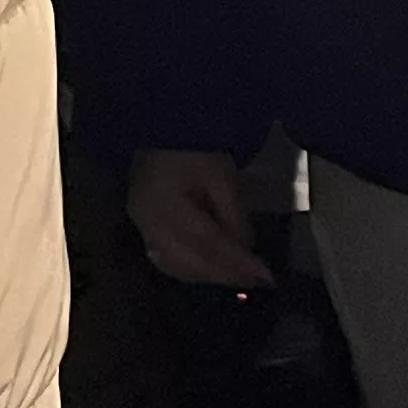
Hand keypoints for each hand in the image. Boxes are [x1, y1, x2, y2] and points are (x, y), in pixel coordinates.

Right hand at [126, 149, 268, 290]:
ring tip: (240, 278)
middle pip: (188, 262)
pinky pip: (167, 259)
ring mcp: (141, 227)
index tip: (266, 277)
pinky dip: (193, 267)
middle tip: (257, 282)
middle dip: (225, 275)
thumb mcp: (222, 175)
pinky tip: (214, 269)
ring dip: (209, 275)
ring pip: (176, 266)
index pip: (206, 243)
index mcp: (164, 205)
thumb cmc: (194, 145)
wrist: (163, 124)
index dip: (236, 263)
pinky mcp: (143, 227)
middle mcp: (147, 223)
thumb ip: (234, 215)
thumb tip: (247, 250)